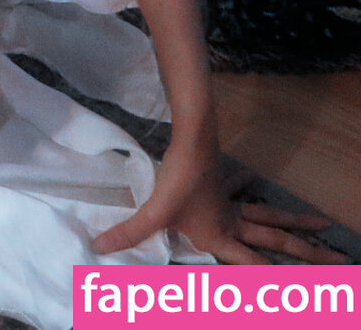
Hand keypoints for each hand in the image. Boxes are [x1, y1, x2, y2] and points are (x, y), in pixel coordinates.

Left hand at [92, 134, 345, 263]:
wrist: (192, 139)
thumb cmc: (178, 180)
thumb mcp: (153, 212)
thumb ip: (129, 234)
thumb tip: (99, 249)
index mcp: (221, 238)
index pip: (253, 268)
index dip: (274, 285)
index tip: (304, 296)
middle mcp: (232, 223)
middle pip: (278, 241)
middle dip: (309, 255)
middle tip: (343, 263)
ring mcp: (229, 201)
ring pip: (269, 215)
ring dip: (295, 220)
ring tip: (323, 221)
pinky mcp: (220, 180)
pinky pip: (238, 187)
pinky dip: (247, 184)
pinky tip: (255, 176)